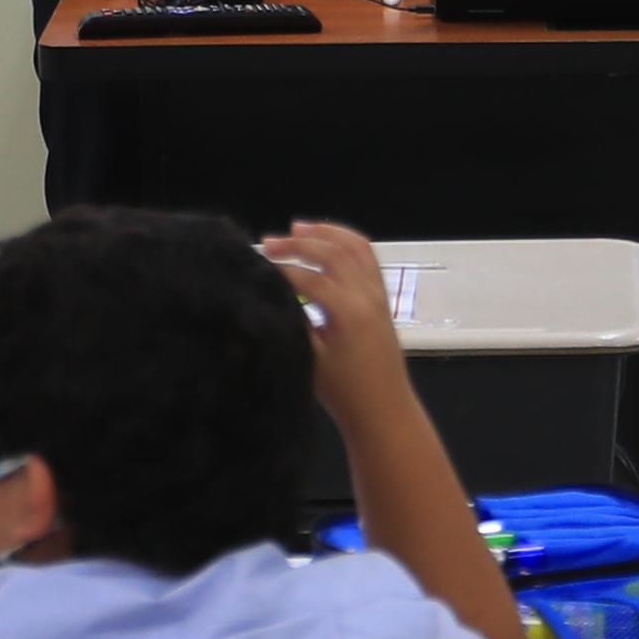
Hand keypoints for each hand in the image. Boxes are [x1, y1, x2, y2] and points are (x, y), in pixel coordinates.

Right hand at [264, 219, 411, 394]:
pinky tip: (326, 241)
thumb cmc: (345, 393)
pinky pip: (367, 258)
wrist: (384, 411)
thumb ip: (291, 324)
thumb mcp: (310, 360)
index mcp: (351, 313)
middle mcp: (369, 297)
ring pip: (356, 248)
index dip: (278, 270)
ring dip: (326, 233)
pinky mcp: (382, 299)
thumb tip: (268, 298)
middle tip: (269, 241)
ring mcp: (379, 295)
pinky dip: (347, 243)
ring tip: (298, 227)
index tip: (255, 269)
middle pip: (333, 253)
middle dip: (298, 243)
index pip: (308, 278)